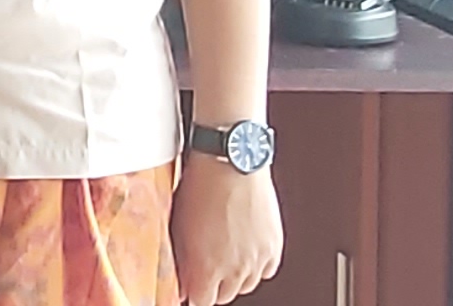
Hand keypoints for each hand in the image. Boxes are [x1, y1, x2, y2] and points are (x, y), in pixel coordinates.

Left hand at [173, 158, 282, 305]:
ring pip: (246, 285)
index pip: (201, 301)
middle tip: (206, 271)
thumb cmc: (201, 186)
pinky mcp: (273, 246)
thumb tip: (181, 276)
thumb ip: (183, 259)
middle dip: (213, 287)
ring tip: (225, 258)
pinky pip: (266, 270)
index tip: (189, 286)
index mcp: (206, 268)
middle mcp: (234, 269)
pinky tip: (246, 252)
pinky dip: (257, 266)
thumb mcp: (179, 226)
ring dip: (235, 277)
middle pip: (224, 297)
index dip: (193, 293)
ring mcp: (256, 259)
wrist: (230, 161)